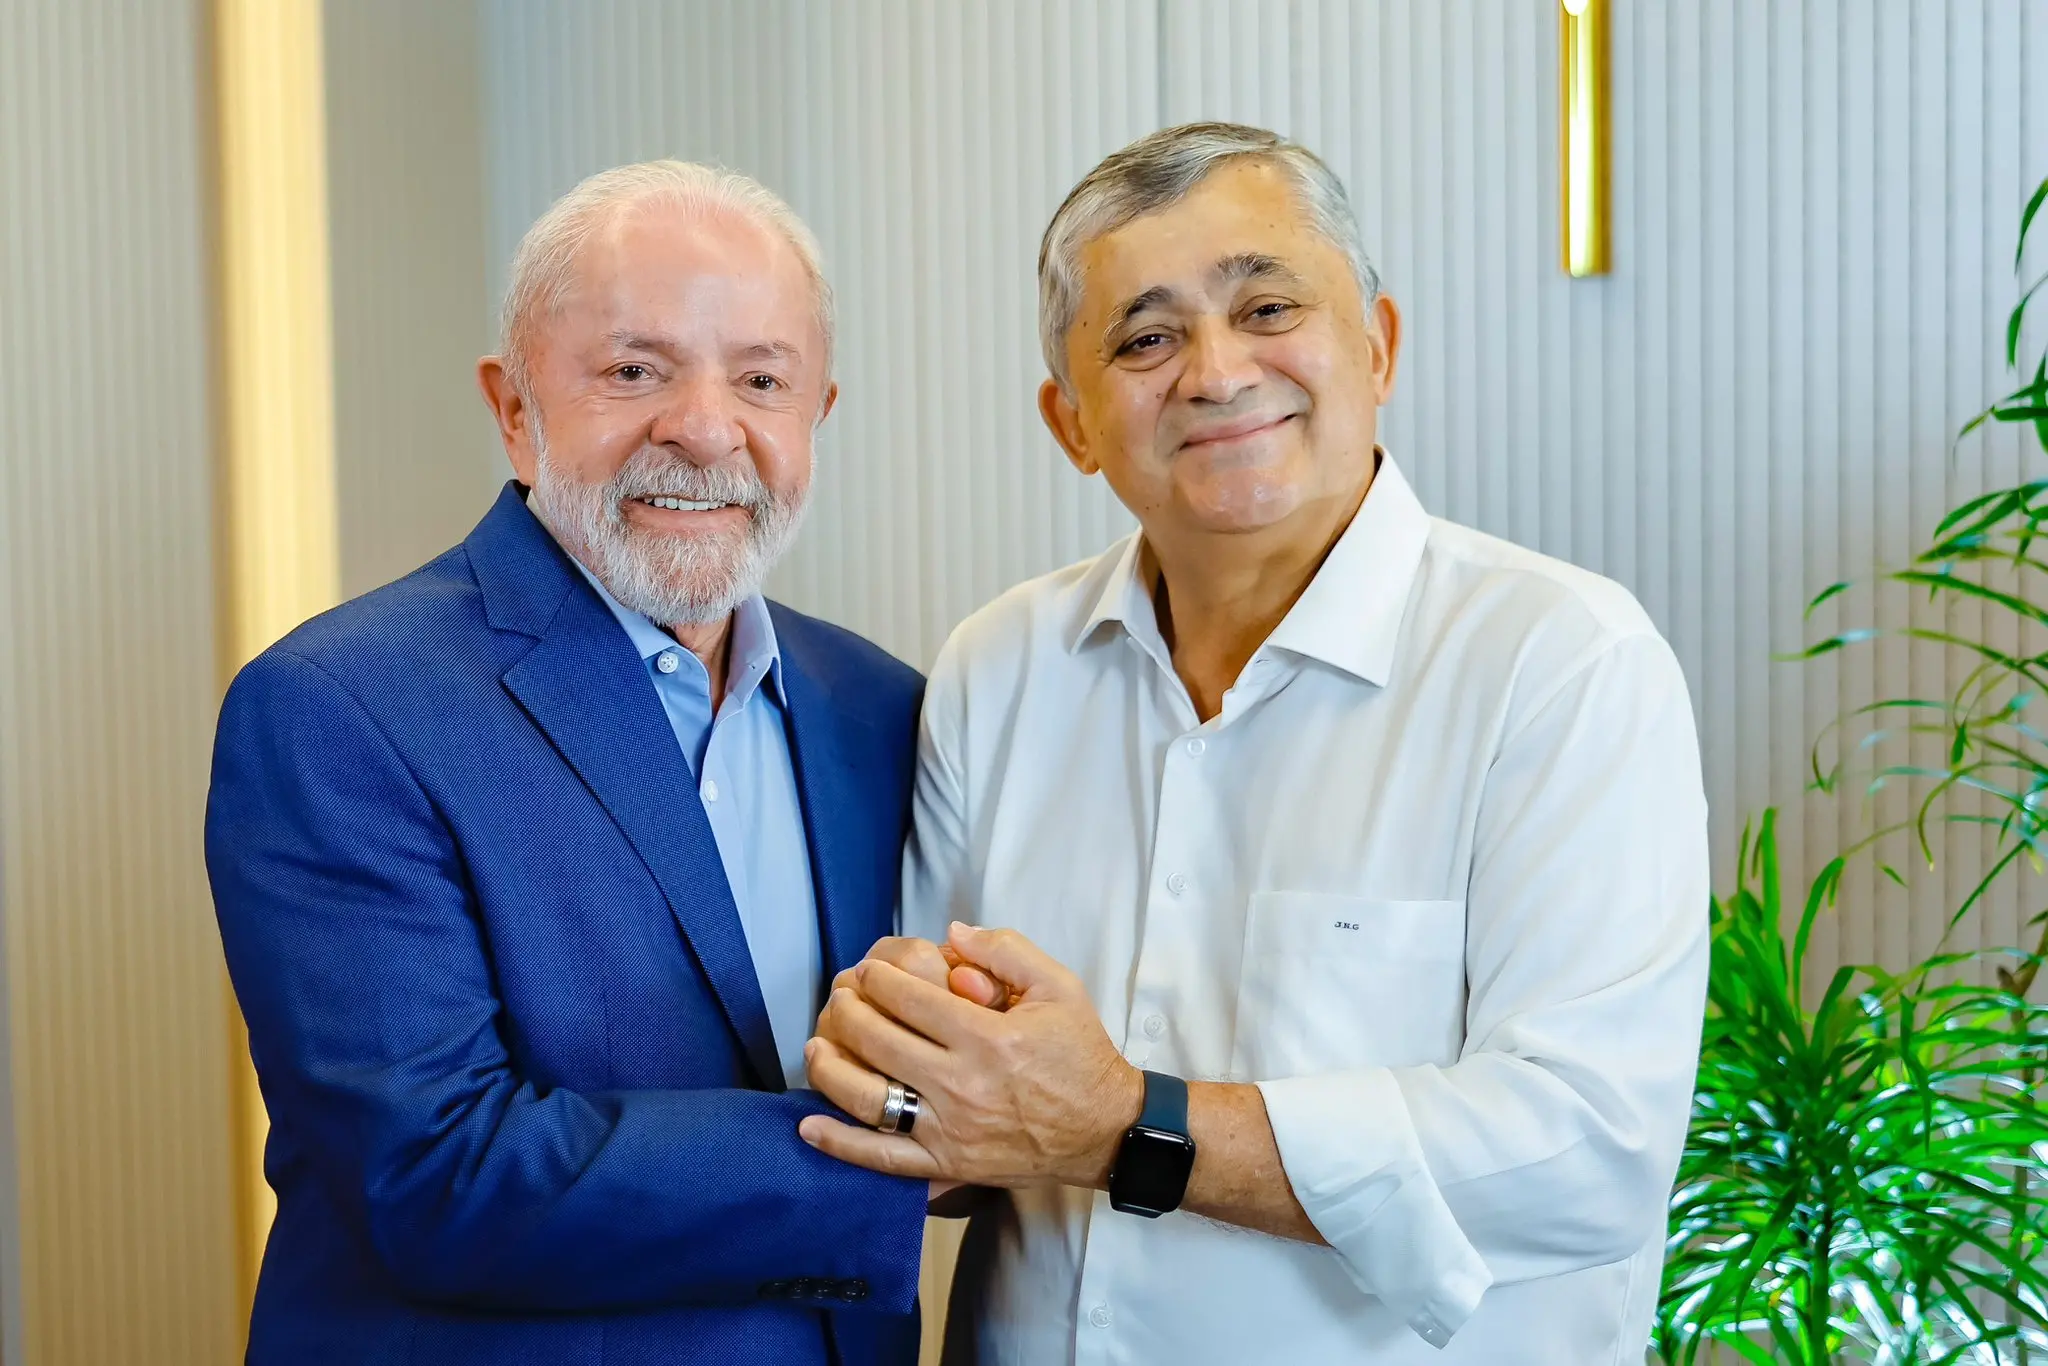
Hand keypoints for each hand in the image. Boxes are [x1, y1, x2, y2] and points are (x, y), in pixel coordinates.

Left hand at [800, 922, 1142, 1189]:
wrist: (1103, 1130)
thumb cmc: (1080, 1054)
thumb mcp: (1060, 986)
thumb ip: (1006, 950)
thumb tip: (952, 932)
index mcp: (988, 1037)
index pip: (909, 999)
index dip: (878, 979)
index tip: (868, 971)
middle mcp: (963, 1084)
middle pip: (879, 1041)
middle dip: (850, 1010)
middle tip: (842, 995)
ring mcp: (951, 1129)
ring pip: (868, 1097)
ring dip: (831, 1067)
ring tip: (816, 1045)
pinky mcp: (947, 1163)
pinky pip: (883, 1158)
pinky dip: (841, 1144)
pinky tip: (808, 1125)